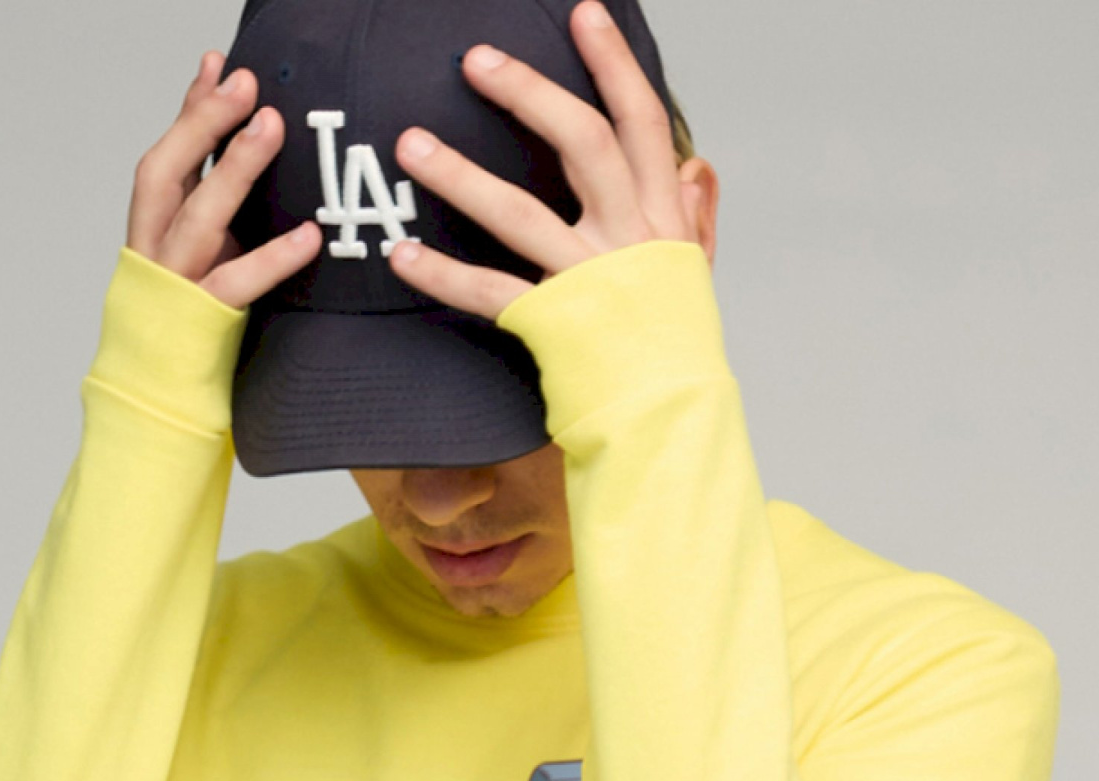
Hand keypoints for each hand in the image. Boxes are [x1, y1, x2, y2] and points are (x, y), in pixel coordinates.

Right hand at [126, 54, 321, 308]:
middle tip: (245, 84)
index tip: (218, 63)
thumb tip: (235, 140)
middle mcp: (155, 250)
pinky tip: (308, 237)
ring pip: (199, 219)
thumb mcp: (192, 252)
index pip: (166, 156)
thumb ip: (207, 198)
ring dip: (234, 170)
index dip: (189, 108)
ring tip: (269, 127)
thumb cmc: (185, 318)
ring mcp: (176, 286)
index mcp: (150, 229)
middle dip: (202, 124)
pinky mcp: (202, 323)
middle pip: (166, 174)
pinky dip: (274, 258)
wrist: (157, 399)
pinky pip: (239, 284)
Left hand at [386, 1, 712, 321]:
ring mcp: (589, 281)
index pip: (641, 122)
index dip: (614, 65)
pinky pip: (488, 292)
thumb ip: (695, 215)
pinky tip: (402, 255)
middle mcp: (628, 238)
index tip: (584, 14)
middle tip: (475, 61)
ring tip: (410, 145)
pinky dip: (443, 275)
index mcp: (662, 216)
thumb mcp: (696, 273)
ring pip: (520, 213)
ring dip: (461, 175)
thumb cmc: (678, 348)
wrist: (672, 422)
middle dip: (529, 94)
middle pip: (582, 144)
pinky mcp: (554, 325)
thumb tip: (693, 164)